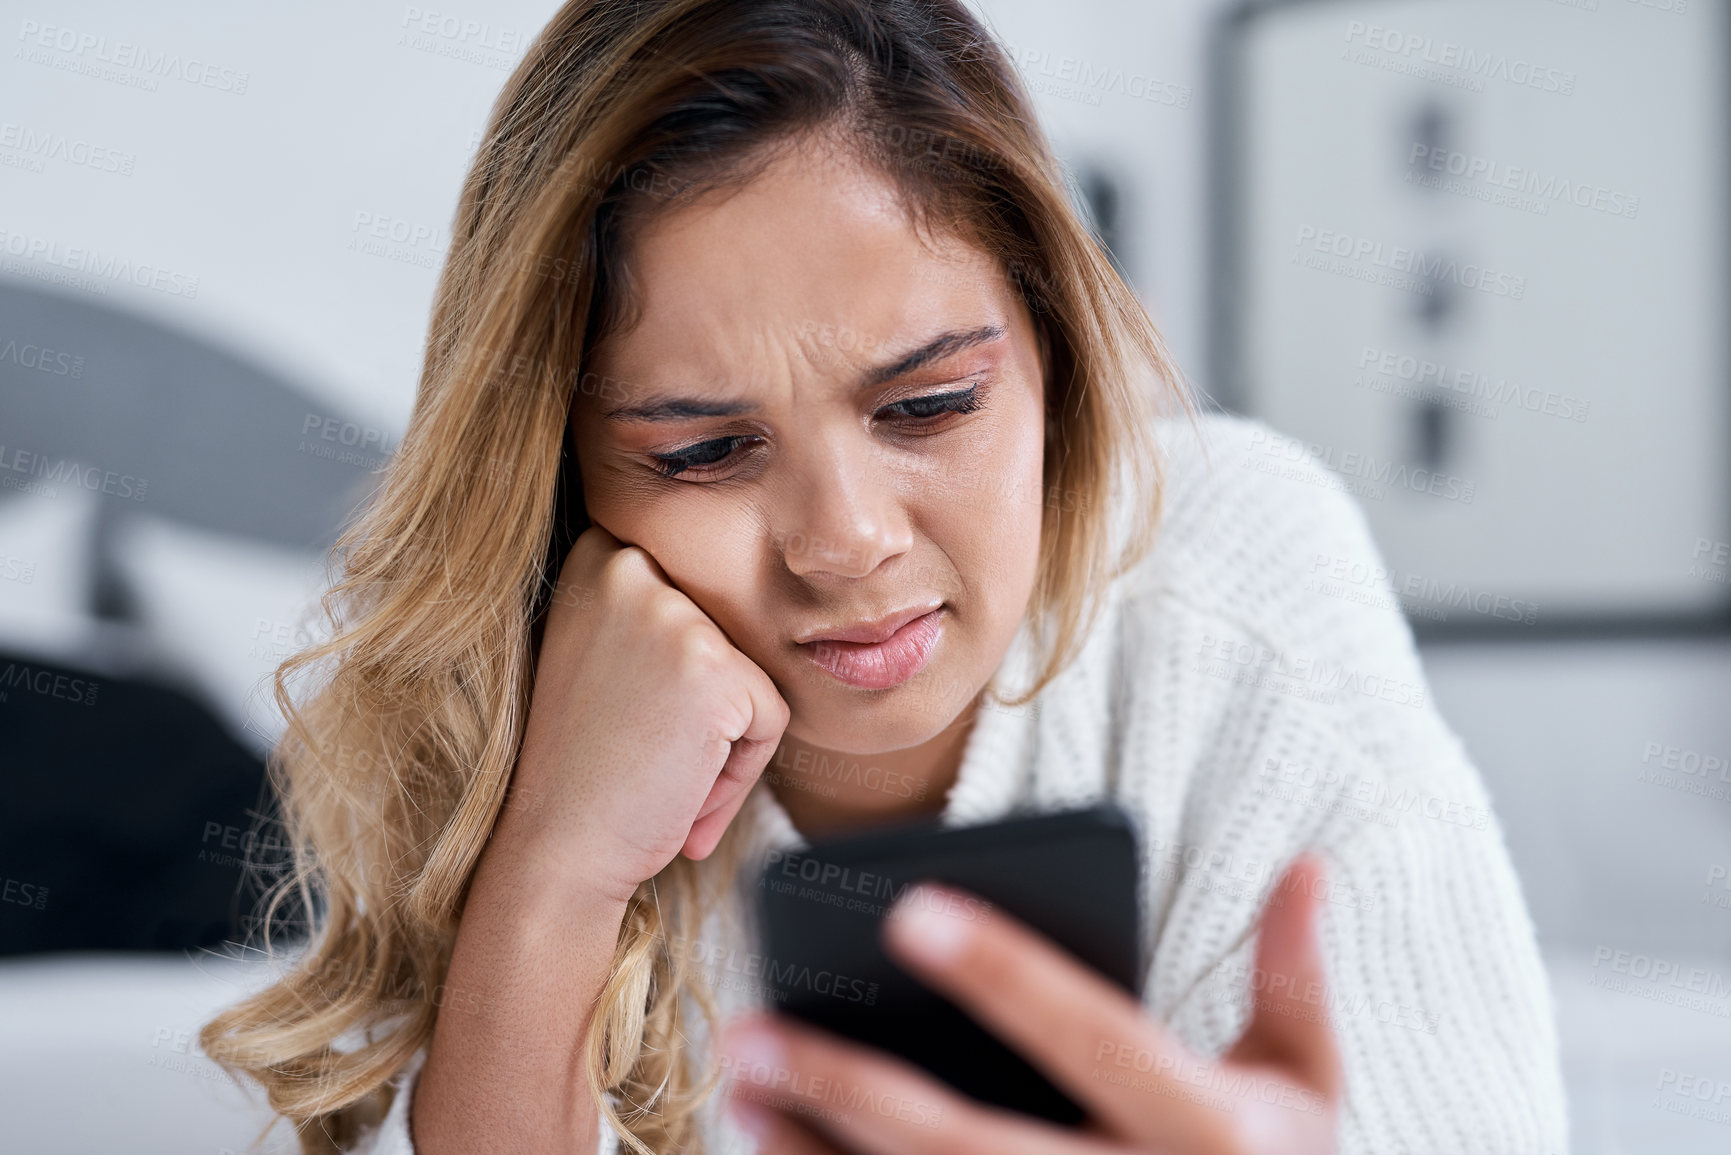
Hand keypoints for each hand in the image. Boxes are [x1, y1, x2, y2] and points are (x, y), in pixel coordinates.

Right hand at [498, 523, 791, 902]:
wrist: (555, 846)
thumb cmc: (582, 763)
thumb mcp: (598, 652)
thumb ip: (653, 611)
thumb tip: (759, 582)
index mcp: (598, 556)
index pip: (697, 594)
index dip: (679, 669)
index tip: (632, 710)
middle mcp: (630, 567)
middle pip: (728, 635)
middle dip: (704, 706)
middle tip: (643, 750)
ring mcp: (673, 615)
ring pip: (750, 678)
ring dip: (722, 741)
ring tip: (658, 773)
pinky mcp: (716, 669)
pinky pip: (770, 720)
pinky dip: (739, 771)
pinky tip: (680, 791)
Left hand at [717, 855, 1340, 1153]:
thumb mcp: (1306, 1088)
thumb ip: (1294, 978)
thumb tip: (1310, 861)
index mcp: (1207, 1129)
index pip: (1094, 1035)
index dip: (1006, 974)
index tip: (908, 907)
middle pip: (973, 1144)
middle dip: (854, 1085)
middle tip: (755, 1026)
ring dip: (819, 1154)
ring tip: (740, 1087)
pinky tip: (775, 1150)